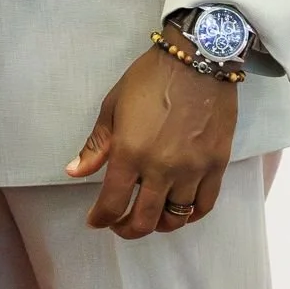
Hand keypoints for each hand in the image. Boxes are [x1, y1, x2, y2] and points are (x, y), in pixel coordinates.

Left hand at [66, 28, 236, 238]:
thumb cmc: (149, 78)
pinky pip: (204, 205)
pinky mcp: (216, 165)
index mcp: (130, 152)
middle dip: (127, 229)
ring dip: (158, 225)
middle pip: (144, 220)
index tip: (96, 220)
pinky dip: (190, 215)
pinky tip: (179, 210)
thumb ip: (96, 145)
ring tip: (150, 218)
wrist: (197, 59)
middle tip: (120, 225)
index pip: (113, 204)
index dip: (101, 219)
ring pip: (175, 218)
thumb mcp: (113, 106)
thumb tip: (73, 172)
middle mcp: (161, 168)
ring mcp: (192, 169)